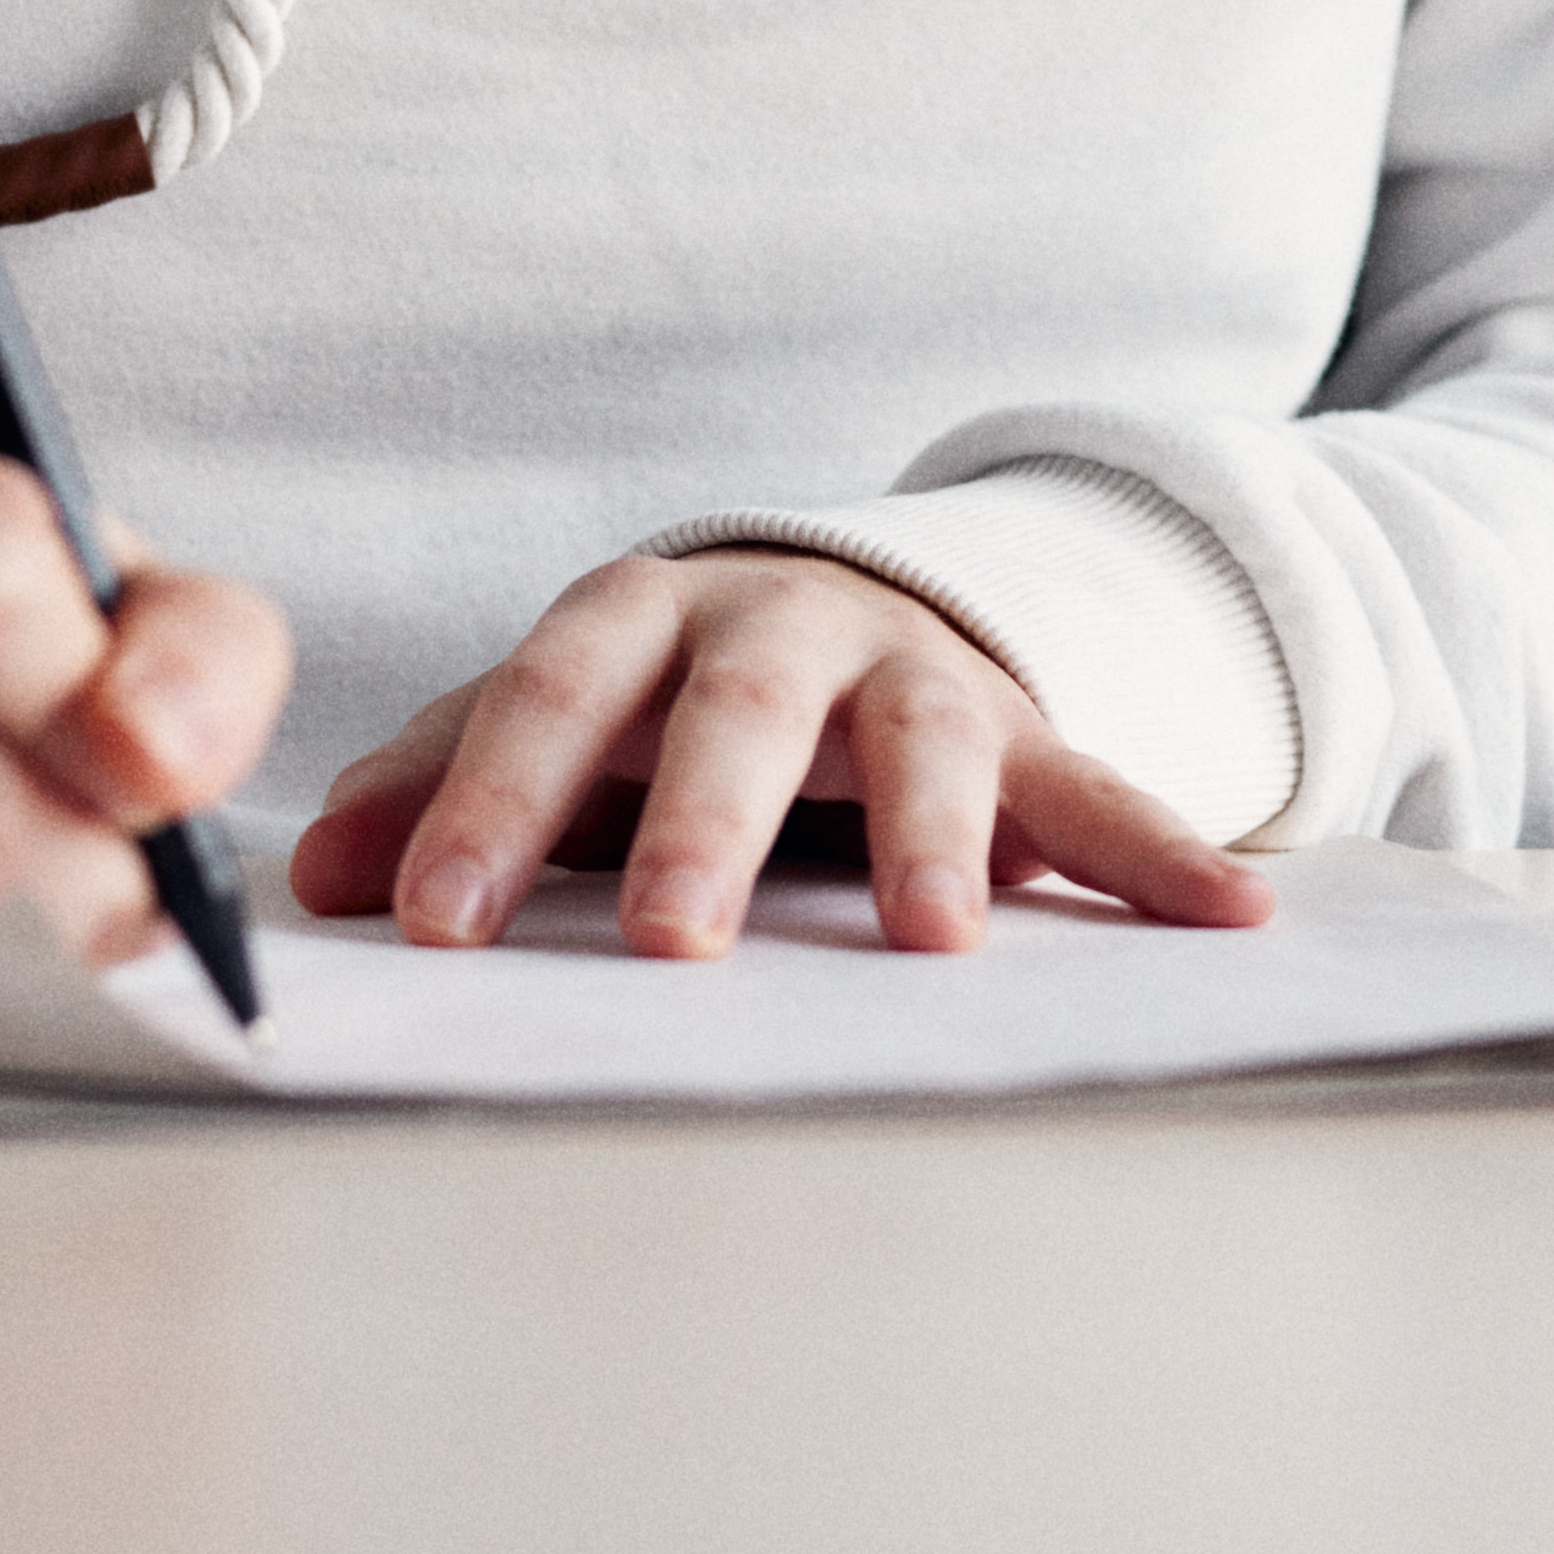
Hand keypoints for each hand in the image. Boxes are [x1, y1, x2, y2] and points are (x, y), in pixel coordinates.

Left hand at [286, 546, 1272, 958]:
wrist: (841, 613)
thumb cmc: (664, 700)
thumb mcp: (552, 721)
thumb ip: (437, 786)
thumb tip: (318, 873)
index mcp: (647, 617)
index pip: (552, 691)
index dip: (485, 799)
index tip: (430, 923)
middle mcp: (788, 622)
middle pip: (740, 706)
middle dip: (704, 821)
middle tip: (667, 941)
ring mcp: (919, 669)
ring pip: (927, 734)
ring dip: (936, 832)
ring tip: (937, 939)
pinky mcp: (1028, 729)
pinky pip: (1103, 785)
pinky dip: (1165, 849)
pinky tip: (1234, 912)